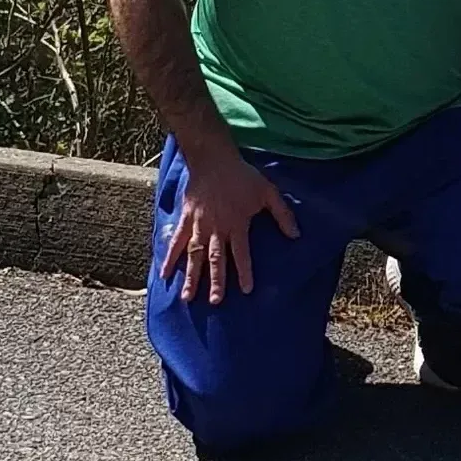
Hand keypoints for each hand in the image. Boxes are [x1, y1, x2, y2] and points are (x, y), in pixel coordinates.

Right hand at [160, 151, 299, 305]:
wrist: (213, 159)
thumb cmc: (242, 176)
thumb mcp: (268, 191)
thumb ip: (282, 214)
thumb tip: (296, 235)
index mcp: (237, 223)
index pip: (241, 253)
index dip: (244, 271)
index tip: (247, 290)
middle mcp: (217, 228)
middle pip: (216, 259)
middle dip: (216, 281)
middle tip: (216, 301)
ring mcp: (199, 225)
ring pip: (195, 255)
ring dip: (192, 277)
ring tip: (188, 298)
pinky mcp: (186, 219)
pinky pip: (176, 241)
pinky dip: (169, 258)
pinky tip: (164, 274)